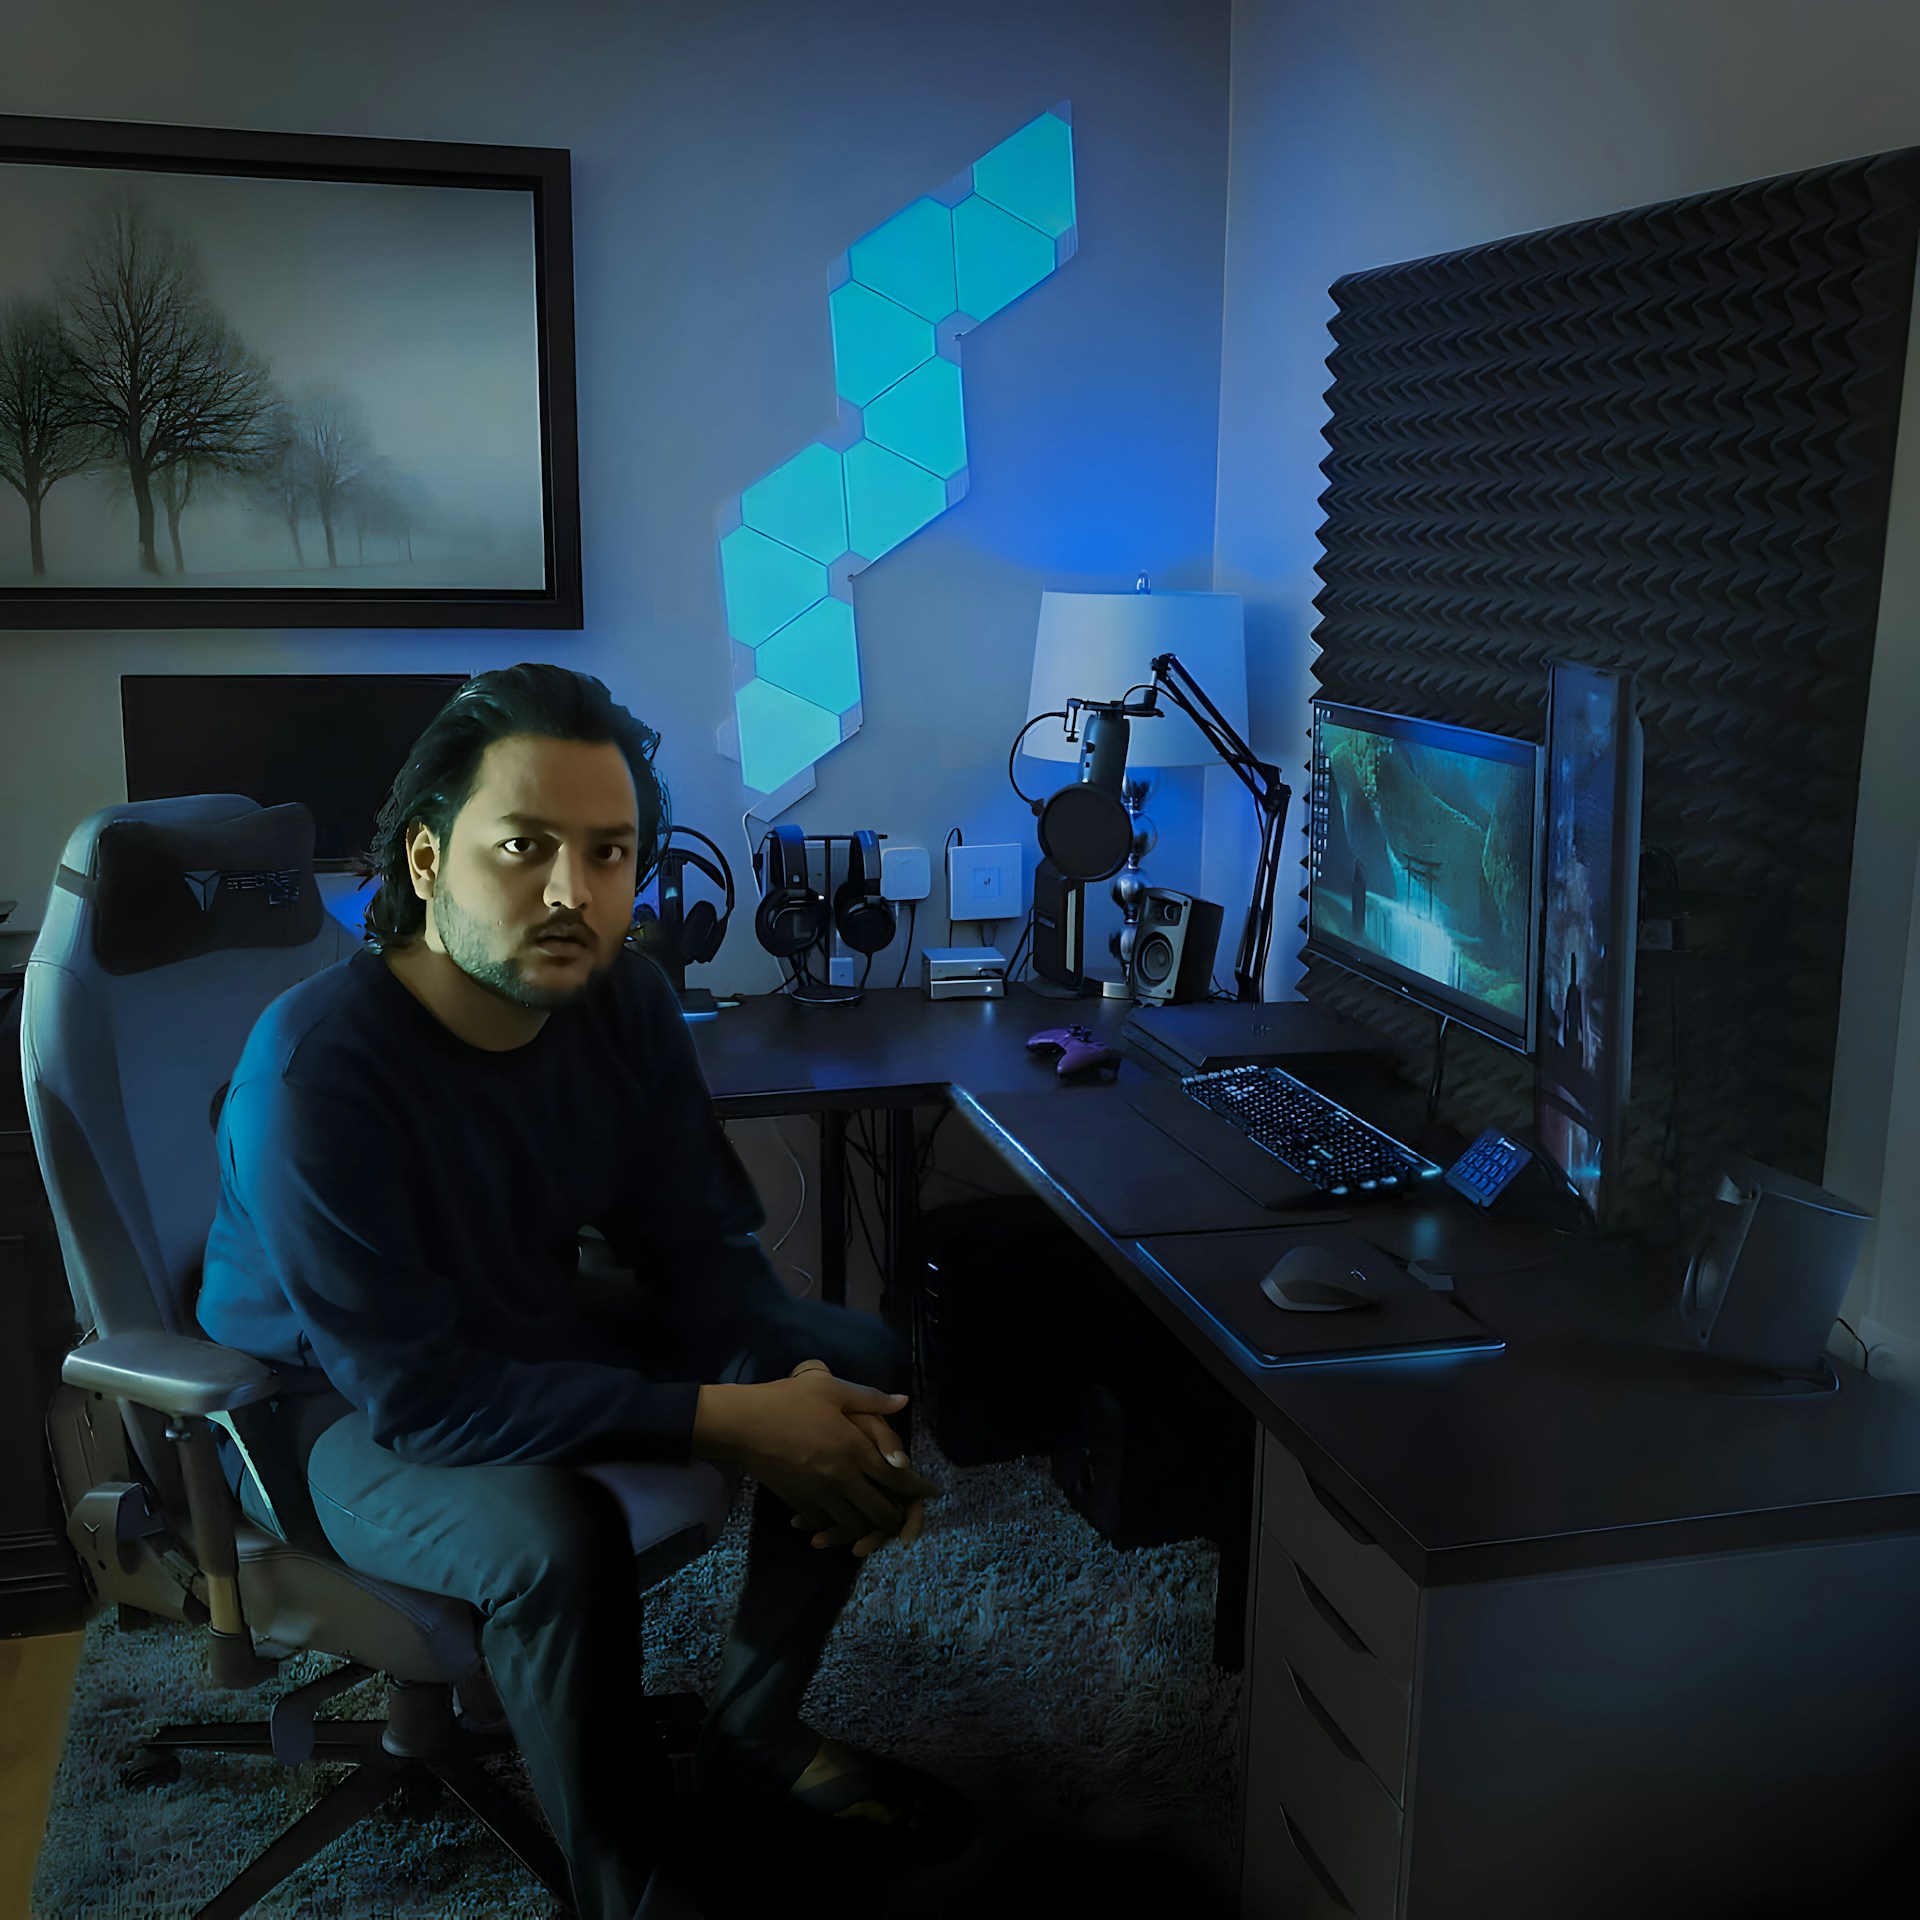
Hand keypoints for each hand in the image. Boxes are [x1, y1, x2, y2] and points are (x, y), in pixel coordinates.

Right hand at [785, 1358, 928, 1557]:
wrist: (743, 1425)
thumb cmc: (788, 1400)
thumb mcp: (832, 1389)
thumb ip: (870, 1399)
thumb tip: (902, 1401)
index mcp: (854, 1448)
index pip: (896, 1476)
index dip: (917, 1486)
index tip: (931, 1492)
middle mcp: (842, 1477)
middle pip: (879, 1509)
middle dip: (897, 1517)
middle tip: (906, 1516)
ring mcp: (820, 1495)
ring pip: (855, 1524)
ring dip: (870, 1528)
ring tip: (877, 1525)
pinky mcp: (799, 1504)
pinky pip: (827, 1524)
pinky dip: (838, 1527)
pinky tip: (840, 1522)